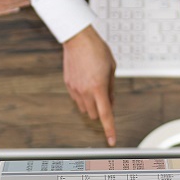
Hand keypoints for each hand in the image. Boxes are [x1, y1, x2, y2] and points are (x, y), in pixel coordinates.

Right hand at [63, 25, 116, 145]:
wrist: (78, 38)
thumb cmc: (97, 50)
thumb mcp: (111, 68)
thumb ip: (111, 88)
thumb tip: (110, 103)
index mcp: (99, 87)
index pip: (106, 115)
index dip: (110, 129)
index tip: (112, 140)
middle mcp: (85, 91)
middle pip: (94, 114)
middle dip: (101, 111)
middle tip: (106, 96)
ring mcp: (75, 89)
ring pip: (84, 109)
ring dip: (92, 105)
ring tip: (96, 87)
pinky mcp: (68, 85)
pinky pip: (77, 99)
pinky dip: (83, 97)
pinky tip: (87, 83)